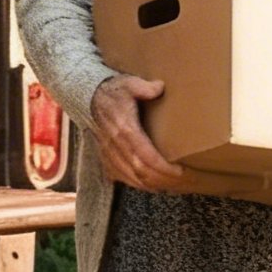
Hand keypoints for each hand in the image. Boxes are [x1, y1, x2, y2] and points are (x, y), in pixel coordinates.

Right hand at [90, 73, 190, 192]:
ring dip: (153, 185)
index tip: (181, 171)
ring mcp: (109, 154)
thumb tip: (160, 87)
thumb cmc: (114, 91)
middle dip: (163, 180)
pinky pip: (123, 178)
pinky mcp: (106, 159)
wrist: (89, 98)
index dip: (163, 168)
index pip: (146, 157)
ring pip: (132, 178)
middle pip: (141, 172)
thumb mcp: (129, 83)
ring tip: (172, 187)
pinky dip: (139, 185)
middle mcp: (115, 146)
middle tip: (183, 182)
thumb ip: (144, 87)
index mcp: (124, 129)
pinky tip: (153, 186)